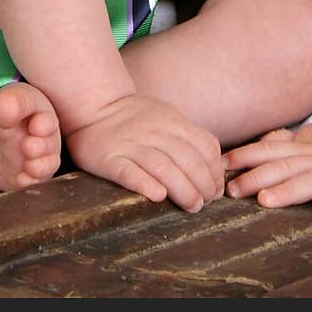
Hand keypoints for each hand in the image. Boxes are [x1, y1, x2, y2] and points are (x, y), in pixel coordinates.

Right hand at [65, 94, 224, 211]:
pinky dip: (145, 184)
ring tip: (192, 206)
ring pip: (163, 167)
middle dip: (203, 185)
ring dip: (183, 190)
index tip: (216, 189)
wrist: (94, 105)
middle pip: (187, 159)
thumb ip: (187, 136)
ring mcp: (130, 144)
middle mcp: (153, 130)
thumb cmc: (135, 118)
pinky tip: (158, 197)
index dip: (215, 171)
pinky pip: (129, 172)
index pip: (204, 145)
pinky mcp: (109, 159)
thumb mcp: (166, 116)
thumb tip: (215, 168)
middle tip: (205, 203)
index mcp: (171, 120)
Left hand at [222, 120, 311, 219]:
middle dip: (257, 177)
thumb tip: (255, 144)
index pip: (271, 150)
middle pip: (285, 167)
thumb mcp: (311, 140)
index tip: (222, 166)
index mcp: (305, 147)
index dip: (246, 156)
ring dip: (290, 190)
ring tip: (268, 200)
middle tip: (233, 190)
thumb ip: (284, 143)